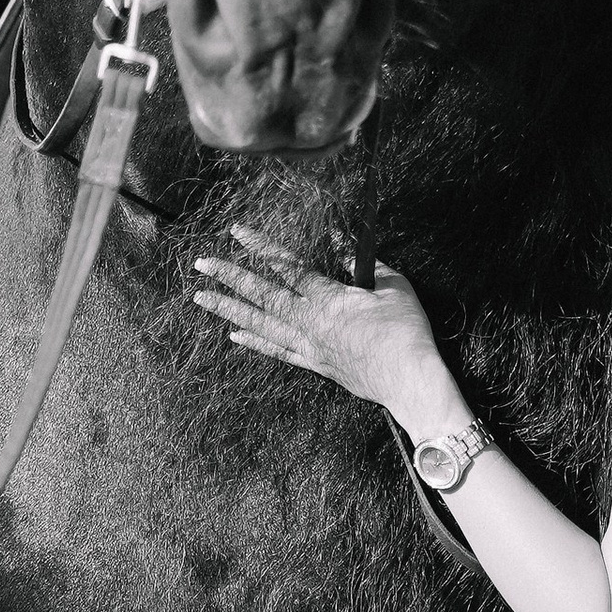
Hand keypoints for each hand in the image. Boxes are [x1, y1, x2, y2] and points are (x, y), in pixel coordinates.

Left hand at [191, 230, 453, 427]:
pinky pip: (277, 352)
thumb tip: (344, 244)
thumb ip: (365, 264)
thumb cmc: (406, 332)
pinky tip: (235, 336)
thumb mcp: (393, 286)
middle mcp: (310, 322)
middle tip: (201, 264)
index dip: (260, 246)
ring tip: (203, 298)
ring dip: (229, 310)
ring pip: (260, 325)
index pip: (286, 266)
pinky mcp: (315, 365)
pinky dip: (255, 343)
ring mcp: (308, 346)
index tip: (236, 231)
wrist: (409, 380)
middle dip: (229, 277)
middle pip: (261, 295)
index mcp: (328, 298)